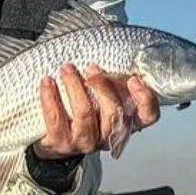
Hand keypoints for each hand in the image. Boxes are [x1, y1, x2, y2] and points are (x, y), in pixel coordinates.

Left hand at [35, 64, 160, 157]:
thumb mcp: (104, 95)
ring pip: (85, 113)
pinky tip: (47, 81)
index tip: (133, 80)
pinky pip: (56, 118)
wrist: (56, 139)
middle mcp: (109, 135)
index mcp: (126, 122)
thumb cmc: (85, 109)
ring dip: (75, 86)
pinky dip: (51, 96)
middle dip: (103, 85)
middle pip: (114, 112)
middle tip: (91, 67)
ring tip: (66, 68)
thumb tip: (116, 51)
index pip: (148, 116)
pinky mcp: (62, 143)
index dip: (144, 99)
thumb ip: (115, 80)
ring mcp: (86, 142)